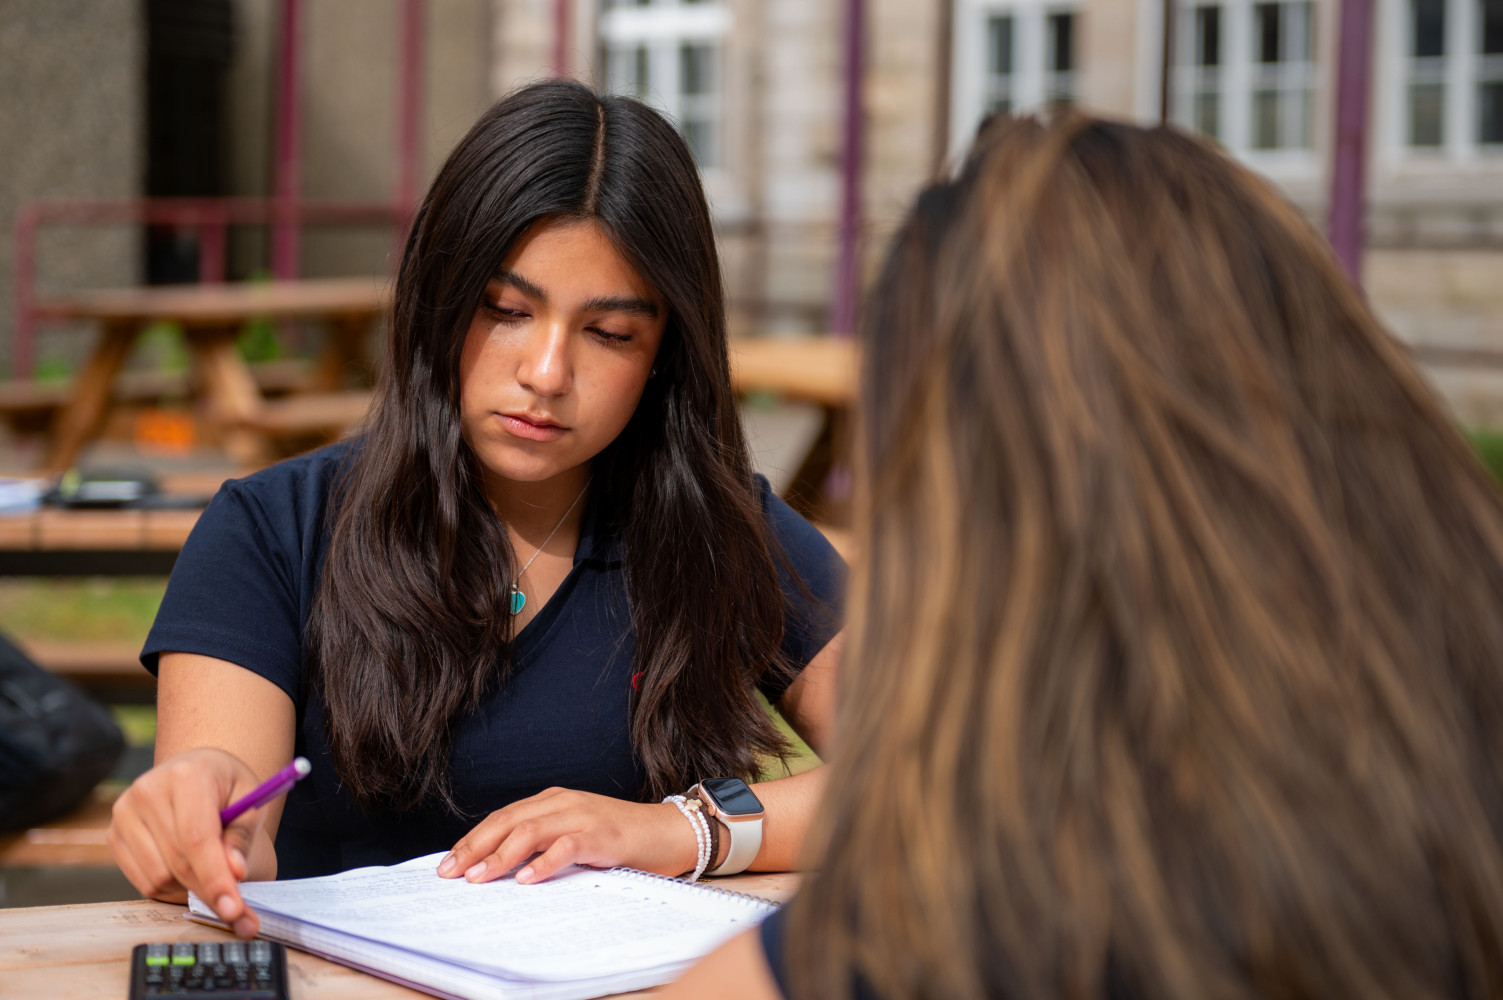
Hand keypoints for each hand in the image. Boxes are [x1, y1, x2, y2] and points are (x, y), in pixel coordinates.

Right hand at [107, 747, 266, 936]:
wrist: (195, 769)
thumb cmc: (226, 785)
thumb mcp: (251, 798)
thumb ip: (243, 835)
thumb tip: (235, 872)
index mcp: (186, 775)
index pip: (197, 838)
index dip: (215, 878)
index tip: (233, 910)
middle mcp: (147, 791)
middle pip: (178, 862)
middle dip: (209, 891)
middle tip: (239, 913)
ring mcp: (124, 813)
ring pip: (158, 877)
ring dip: (190, 889)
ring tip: (214, 876)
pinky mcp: (113, 835)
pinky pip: (143, 881)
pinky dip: (171, 889)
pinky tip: (190, 873)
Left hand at [437, 787, 699, 884]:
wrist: (667, 832)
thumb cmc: (619, 839)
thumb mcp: (574, 834)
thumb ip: (543, 842)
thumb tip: (499, 867)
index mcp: (553, 800)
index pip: (502, 817)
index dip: (472, 839)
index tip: (447, 863)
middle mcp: (563, 802)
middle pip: (508, 821)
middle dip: (475, 847)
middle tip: (451, 872)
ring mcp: (583, 816)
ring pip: (531, 831)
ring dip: (500, 856)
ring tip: (479, 878)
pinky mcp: (602, 835)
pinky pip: (567, 846)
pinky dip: (544, 862)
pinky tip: (526, 879)